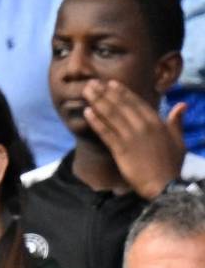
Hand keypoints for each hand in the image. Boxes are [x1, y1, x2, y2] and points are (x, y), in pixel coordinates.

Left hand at [83, 79, 186, 199]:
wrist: (164, 185)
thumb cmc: (171, 165)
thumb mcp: (179, 141)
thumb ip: (176, 122)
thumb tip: (181, 105)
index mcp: (157, 123)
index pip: (136, 102)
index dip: (122, 92)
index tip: (110, 83)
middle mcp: (143, 126)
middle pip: (121, 105)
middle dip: (105, 93)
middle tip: (91, 83)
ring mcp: (131, 137)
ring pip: (111, 115)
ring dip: (97, 102)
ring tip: (86, 91)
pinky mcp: (121, 150)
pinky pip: (106, 132)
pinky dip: (96, 121)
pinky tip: (86, 112)